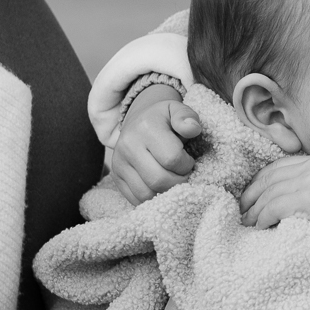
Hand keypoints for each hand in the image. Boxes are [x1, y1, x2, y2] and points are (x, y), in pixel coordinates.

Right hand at [111, 86, 202, 203]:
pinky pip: (136, 199)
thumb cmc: (163, 119)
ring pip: (146, 194)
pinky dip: (153, 199)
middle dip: (178, 182)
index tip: (189, 160)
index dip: (187, 165)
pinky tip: (161, 187)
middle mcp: (128, 146)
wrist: (138, 121)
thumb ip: (187, 117)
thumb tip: (193, 129)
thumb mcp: (177, 110)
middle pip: (158, 180)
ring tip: (172, 181)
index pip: (172, 159)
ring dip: (166, 193)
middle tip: (183, 175)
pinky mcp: (116, 177)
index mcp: (146, 128)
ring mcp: (119, 163)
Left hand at [240, 156, 309, 298]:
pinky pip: (274, 208)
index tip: (249, 198)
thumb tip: (290, 197)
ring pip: (269, 194)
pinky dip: (261, 219)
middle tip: (241, 212)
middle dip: (251, 196)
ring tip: (246, 225)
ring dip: (254, 211)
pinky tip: (258, 229)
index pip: (280, 166)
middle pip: (270, 177)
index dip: (260, 182)